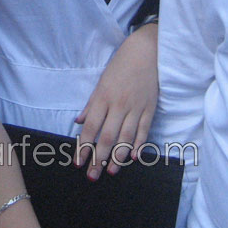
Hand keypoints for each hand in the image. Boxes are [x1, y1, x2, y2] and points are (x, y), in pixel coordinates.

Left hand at [75, 23, 158, 179]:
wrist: (146, 52)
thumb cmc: (120, 66)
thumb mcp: (101, 82)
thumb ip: (91, 104)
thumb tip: (79, 122)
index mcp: (103, 97)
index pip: (91, 128)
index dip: (83, 146)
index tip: (78, 161)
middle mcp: (119, 105)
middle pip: (107, 137)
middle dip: (98, 158)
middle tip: (92, 175)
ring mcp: (136, 108)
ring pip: (126, 137)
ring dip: (118, 157)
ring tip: (111, 171)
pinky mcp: (150, 109)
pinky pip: (143, 130)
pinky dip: (138, 144)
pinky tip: (132, 157)